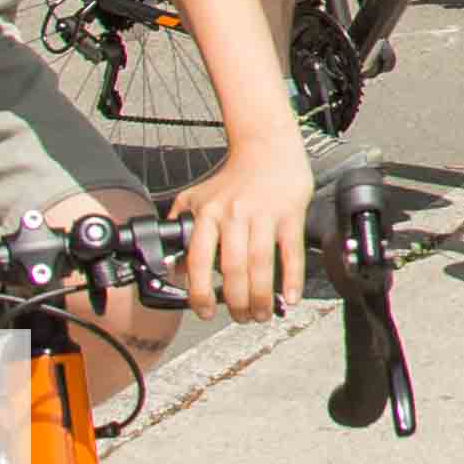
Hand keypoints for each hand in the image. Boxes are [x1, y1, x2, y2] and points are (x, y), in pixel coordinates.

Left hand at [166, 143, 312, 322]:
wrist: (267, 146)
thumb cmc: (234, 176)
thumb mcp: (197, 196)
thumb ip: (180, 225)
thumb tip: (171, 264)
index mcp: (209, 213)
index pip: (198, 260)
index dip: (200, 292)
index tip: (204, 311)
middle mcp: (234, 214)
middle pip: (233, 269)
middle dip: (235, 302)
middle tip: (239, 317)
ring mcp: (264, 215)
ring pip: (260, 265)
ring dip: (260, 297)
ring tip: (260, 315)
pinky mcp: (291, 214)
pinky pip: (291, 252)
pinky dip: (292, 279)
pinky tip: (289, 298)